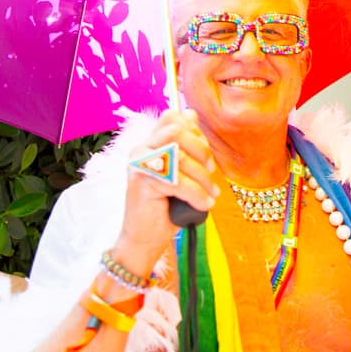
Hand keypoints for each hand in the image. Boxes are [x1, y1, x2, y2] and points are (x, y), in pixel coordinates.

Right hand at [114, 109, 219, 270]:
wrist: (145, 238)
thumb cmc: (165, 206)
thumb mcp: (179, 171)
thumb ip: (184, 145)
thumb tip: (191, 113)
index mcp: (148, 143)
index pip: (171, 118)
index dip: (194, 130)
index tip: (204, 153)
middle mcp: (140, 150)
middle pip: (176, 131)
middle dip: (201, 150)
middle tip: (211, 171)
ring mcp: (139, 166)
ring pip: (180, 156)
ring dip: (202, 177)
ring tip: (210, 192)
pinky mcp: (144, 184)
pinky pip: (179, 182)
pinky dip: (197, 194)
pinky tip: (204, 204)